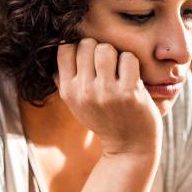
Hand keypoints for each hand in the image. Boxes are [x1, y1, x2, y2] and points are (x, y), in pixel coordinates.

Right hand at [56, 38, 160, 156]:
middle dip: (98, 50)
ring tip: (119, 70)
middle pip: (86, 44)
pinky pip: (128, 58)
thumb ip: (64, 80)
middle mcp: (84, 92)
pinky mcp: (129, 92)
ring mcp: (106, 92)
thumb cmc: (104, 120)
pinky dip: (132, 64)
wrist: (129, 147)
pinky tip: (132, 78)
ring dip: (115, 55)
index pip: (65, 49)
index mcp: (68, 92)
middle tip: (107, 66)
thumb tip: (58, 50)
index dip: (78, 48)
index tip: (89, 58)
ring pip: (106, 48)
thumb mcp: (76, 104)